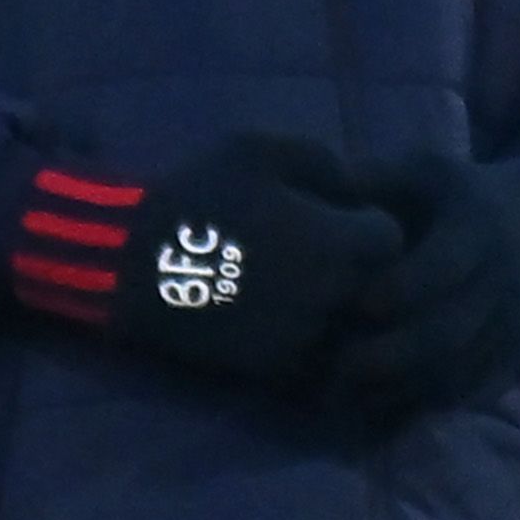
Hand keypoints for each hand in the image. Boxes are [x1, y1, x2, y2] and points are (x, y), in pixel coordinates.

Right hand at [3, 134, 404, 387]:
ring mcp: (306, 338)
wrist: (128, 261)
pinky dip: (310, 339)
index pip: (391, 239)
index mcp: (337, 243)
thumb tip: (357, 188)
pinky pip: (318, 358)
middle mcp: (332, 297)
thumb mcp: (259, 150)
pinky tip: (278, 314)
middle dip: (361, 270)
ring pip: (352, 328)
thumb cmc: (195, 195)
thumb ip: (324, 162)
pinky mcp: (276, 369)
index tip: (340, 219)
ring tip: (300, 285)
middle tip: (325, 254)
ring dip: (339, 308)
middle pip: (380, 289)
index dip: (367, 226)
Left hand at [316, 154, 519, 424]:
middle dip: (390, 356)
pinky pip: (464, 395)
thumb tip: (301, 192)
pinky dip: (419, 409)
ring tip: (344, 397)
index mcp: (478, 227)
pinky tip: (374, 411)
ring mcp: (510, 328)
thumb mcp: (424, 173)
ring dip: (399, 392)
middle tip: (336, 366)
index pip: (445, 265)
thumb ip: (370, 181)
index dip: (400, 288)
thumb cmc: (457, 201)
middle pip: (449, 332)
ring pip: (456, 373)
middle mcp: (503, 282)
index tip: (357, 304)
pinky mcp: (508, 363)